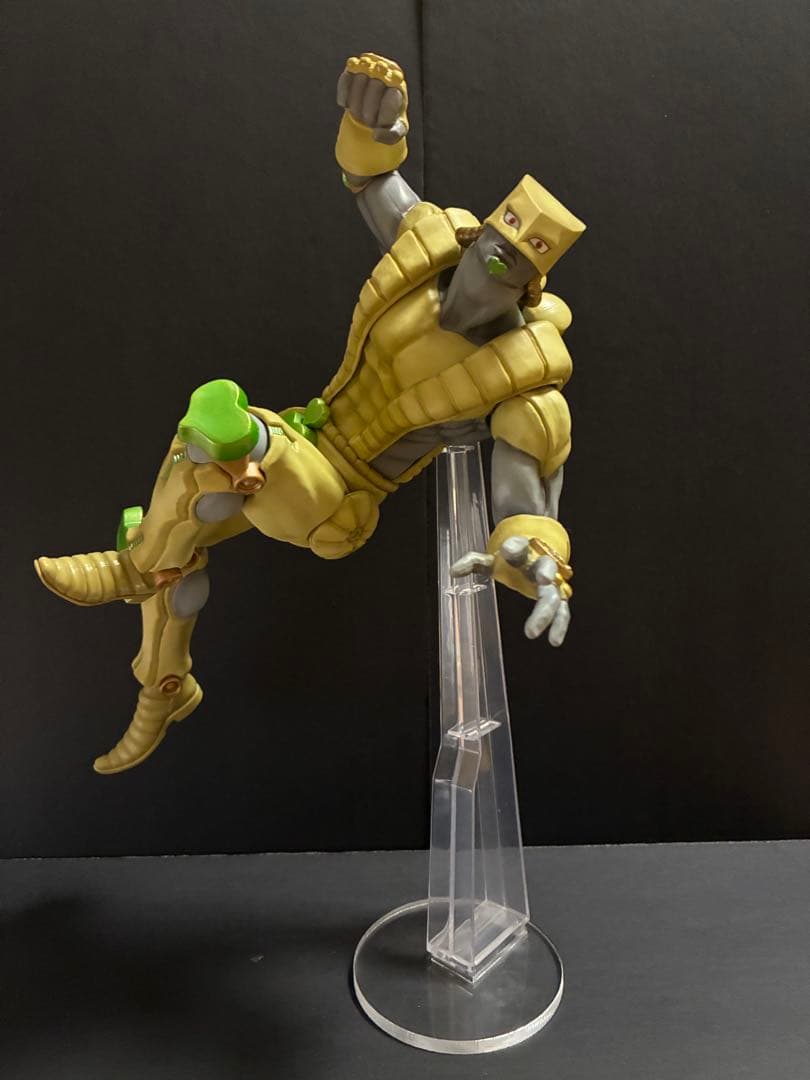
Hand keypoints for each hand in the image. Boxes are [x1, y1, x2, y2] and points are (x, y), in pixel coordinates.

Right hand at [336, 53, 407, 145]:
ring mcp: (369, 69)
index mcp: (399, 89)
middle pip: (376, 85)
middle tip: (368, 122)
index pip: (392, 97)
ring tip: (358, 114)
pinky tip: (344, 105)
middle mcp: (387, 74)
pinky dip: (344, 94)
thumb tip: (375, 135)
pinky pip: (345, 78)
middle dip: (369, 110)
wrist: (373, 111)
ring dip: (356, 103)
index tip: (380, 124)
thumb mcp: (395, 131)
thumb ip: (390, 136)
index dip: (383, 114)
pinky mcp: (352, 70)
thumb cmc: (387, 120)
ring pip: (360, 79)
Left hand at [451, 536, 571, 645]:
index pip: (520, 545)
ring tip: (533, 630)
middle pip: (546, 567)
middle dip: (545, 573)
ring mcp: (551, 581)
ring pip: (554, 593)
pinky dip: (560, 625)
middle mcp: (540, 564)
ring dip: (547, 611)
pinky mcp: (556, 596)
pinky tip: (554, 640)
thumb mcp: (492, 558)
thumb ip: (474, 562)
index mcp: (523, 551)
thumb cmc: (512, 558)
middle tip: (542, 581)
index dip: (515, 547)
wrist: (538, 550)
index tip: (508, 550)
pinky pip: (562, 611)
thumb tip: (453, 571)